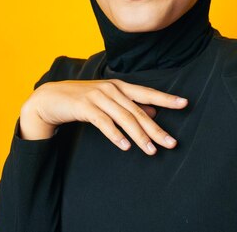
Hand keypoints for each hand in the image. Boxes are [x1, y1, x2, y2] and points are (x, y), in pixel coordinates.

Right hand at [19, 79, 187, 154]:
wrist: (51, 98)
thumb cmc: (83, 100)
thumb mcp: (109, 101)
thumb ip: (129, 106)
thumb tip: (153, 114)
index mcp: (120, 86)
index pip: (147, 93)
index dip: (166, 99)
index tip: (184, 103)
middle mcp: (112, 90)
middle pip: (139, 111)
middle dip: (156, 128)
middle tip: (171, 143)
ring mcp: (98, 97)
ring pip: (124, 118)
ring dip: (139, 136)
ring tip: (151, 151)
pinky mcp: (85, 107)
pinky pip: (103, 123)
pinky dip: (115, 135)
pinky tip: (125, 146)